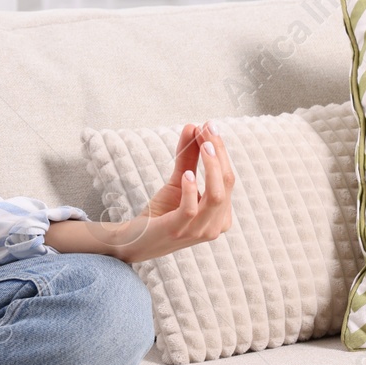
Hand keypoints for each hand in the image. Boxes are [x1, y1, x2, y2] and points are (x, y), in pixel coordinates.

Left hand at [113, 121, 235, 263]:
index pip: (228, 178)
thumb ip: (188, 157)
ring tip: (203, 144)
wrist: (137, 238)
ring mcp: (198, 231)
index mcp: (221, 215)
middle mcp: (216, 225)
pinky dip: (191, 189)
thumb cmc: (163, 212)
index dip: (220, 151)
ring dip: (211, 167)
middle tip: (208, 128)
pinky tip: (187, 174)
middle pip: (226, 184)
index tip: (209, 126)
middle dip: (219, 153)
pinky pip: (192, 210)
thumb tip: (193, 127)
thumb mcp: (179, 181)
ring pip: (216, 196)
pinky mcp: (178, 231)